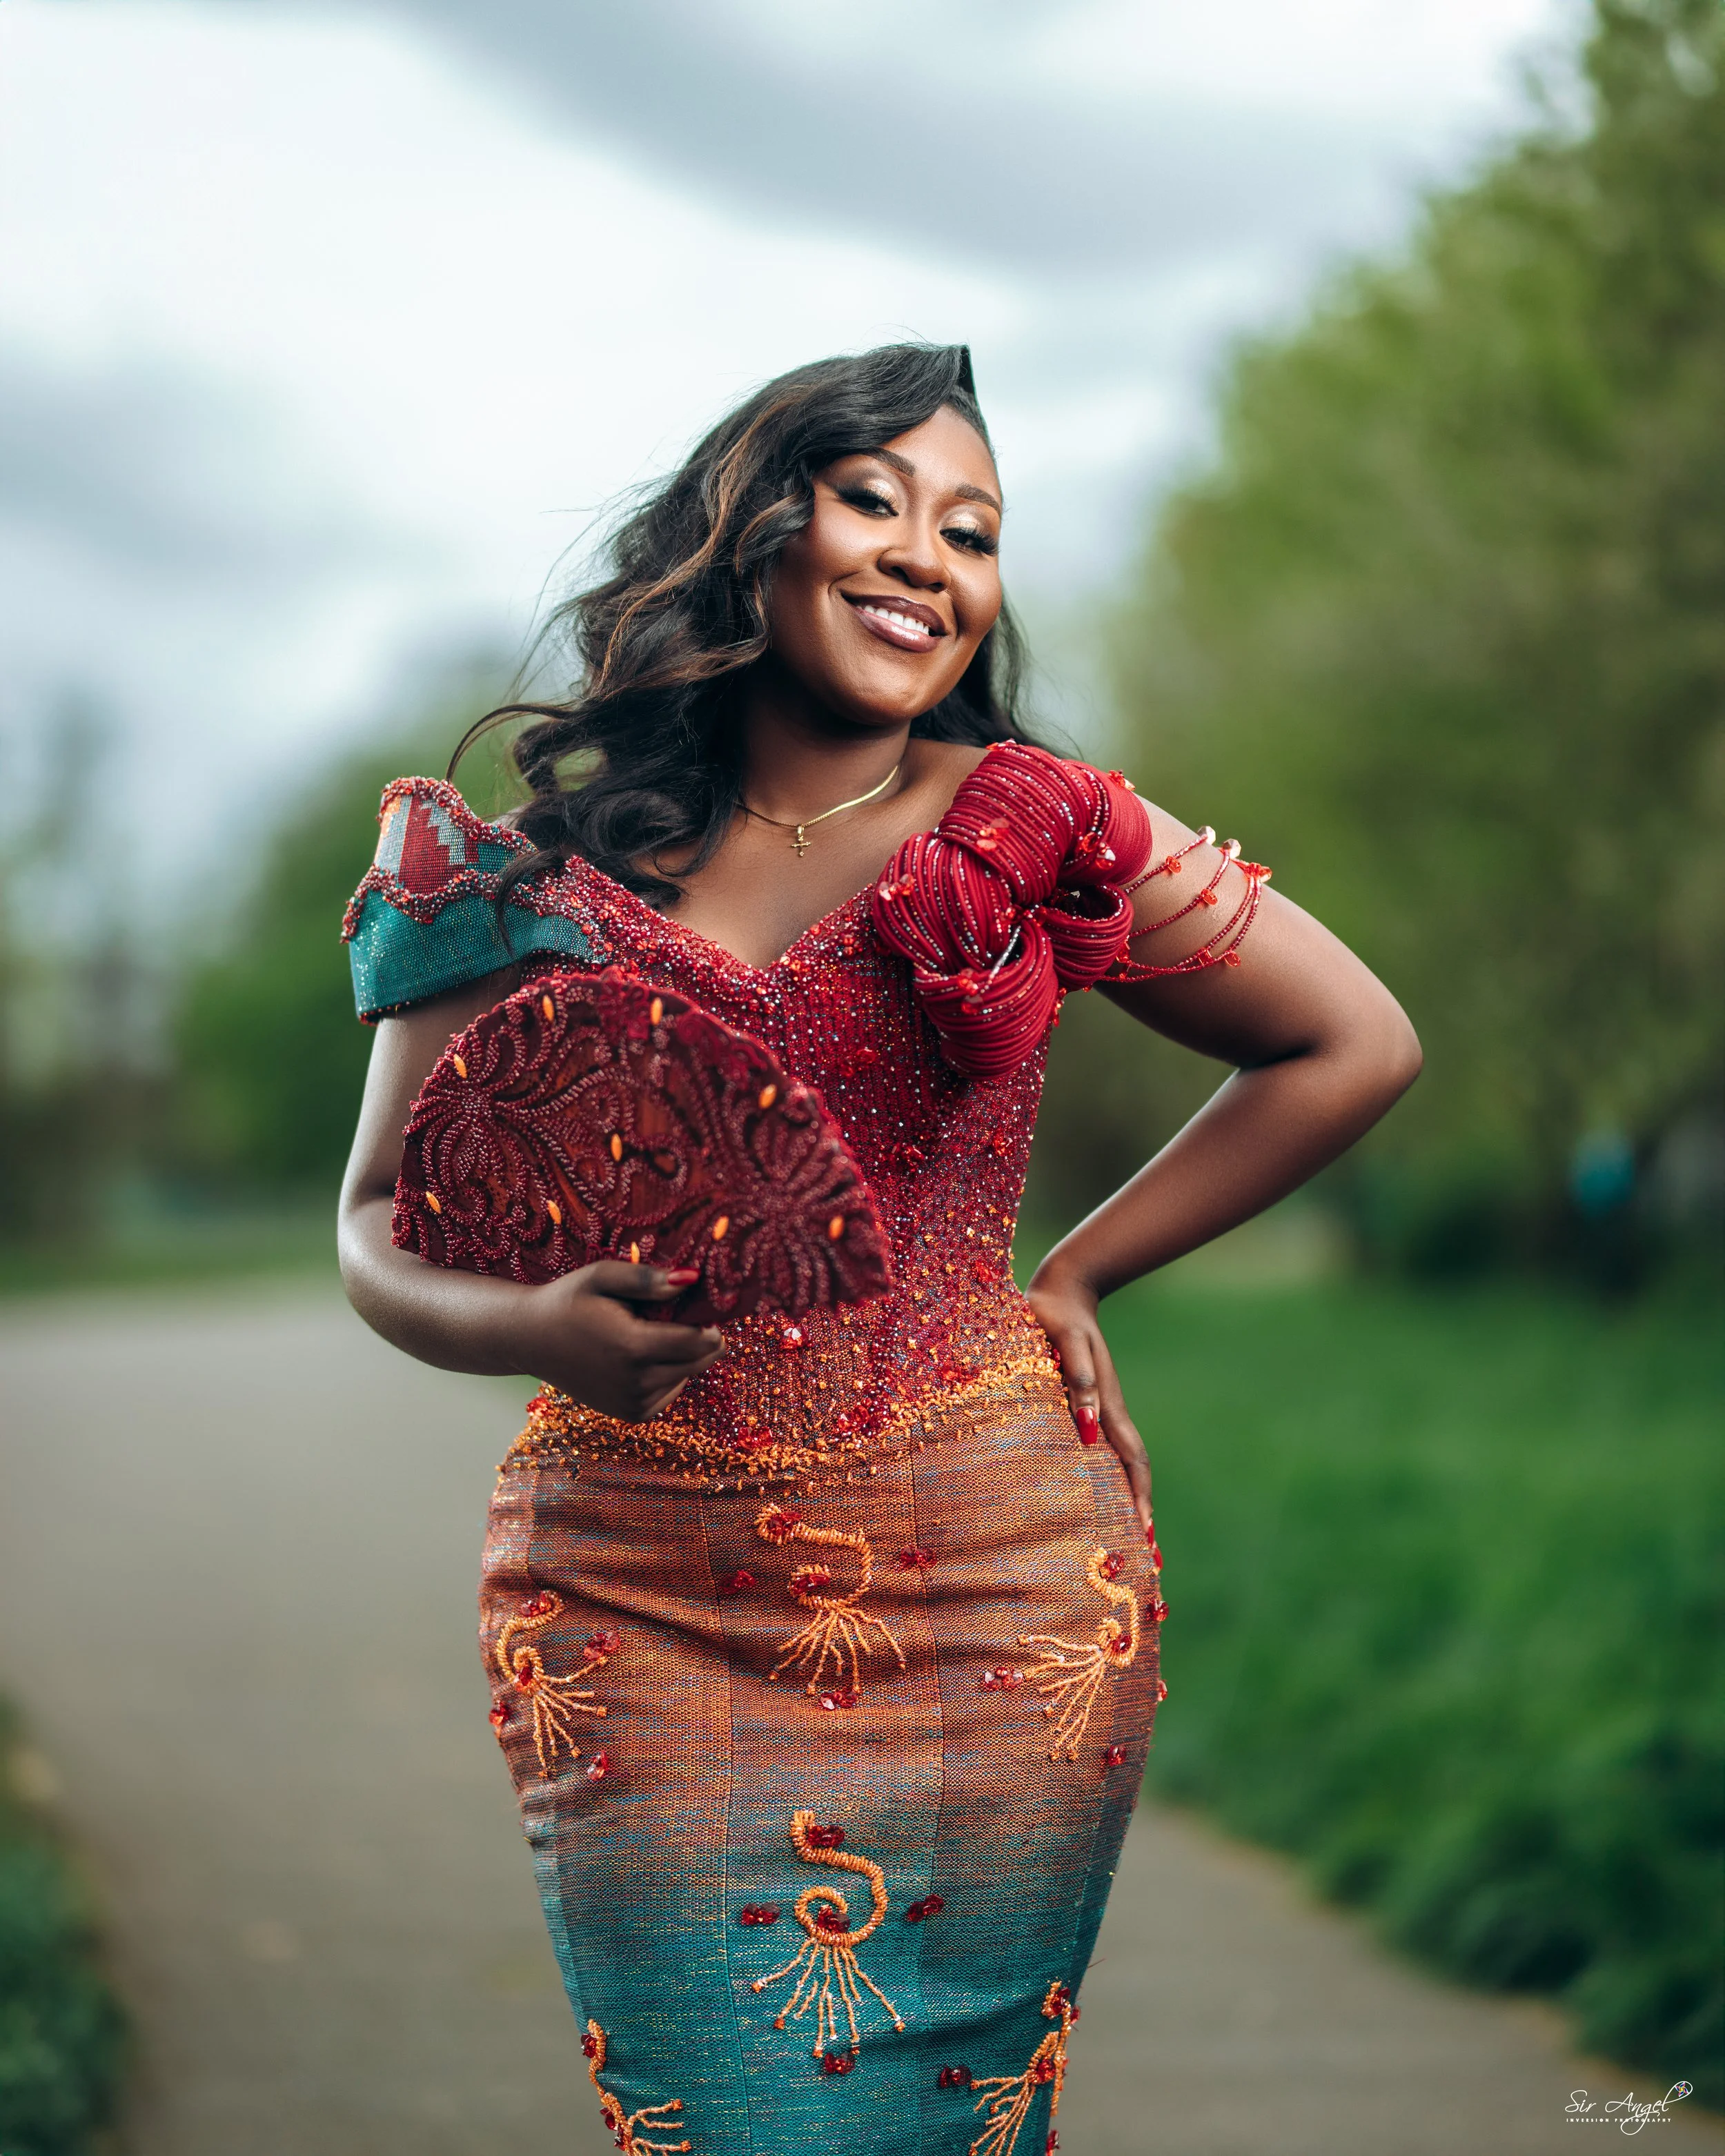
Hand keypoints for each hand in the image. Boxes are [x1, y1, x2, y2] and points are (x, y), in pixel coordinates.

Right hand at [501, 1262, 725, 1421]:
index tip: (710, 1312)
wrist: (529, 1339)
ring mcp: (630, 1401)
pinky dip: (670, 1377)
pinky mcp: (627, 1412)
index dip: (711, 1327)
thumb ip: (647, 1279)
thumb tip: (691, 1279)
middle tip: (695, 1321)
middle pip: (696, 1363)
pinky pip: (667, 1394)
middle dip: (705, 1342)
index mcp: (632, 1346)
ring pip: (683, 1379)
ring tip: (659, 1334)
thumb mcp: (602, 1276)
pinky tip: (649, 1357)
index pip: (697, 1342)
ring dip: (685, 1359)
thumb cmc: (567, 1300)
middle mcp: (634, 1381)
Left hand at [1025, 1263, 1152, 1533]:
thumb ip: (1080, 1378)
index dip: (1140, 1500)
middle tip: (1149, 1561)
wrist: (1061, 1291)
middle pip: (1133, 1474)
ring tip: (1131, 1542)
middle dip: (1141, 1514)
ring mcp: (1101, 1412)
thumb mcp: (1066, 1342)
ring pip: (1119, 1466)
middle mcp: (1109, 1415)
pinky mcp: (1087, 1407)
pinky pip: (1101, 1451)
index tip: (1145, 1536)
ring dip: (1127, 1502)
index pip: (1132, 1463)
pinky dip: (1107, 1479)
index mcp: (1109, 1406)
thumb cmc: (1057, 1316)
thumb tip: (1087, 1425)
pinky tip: (1097, 1496)